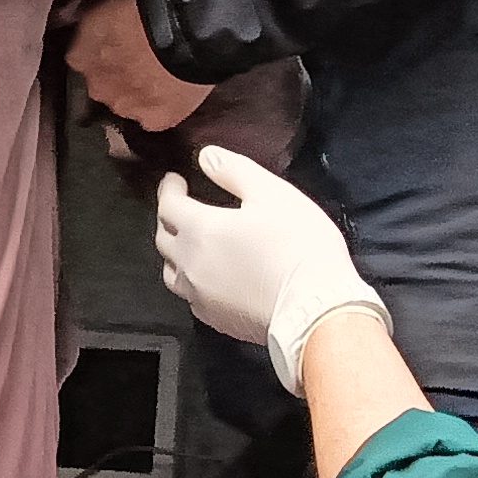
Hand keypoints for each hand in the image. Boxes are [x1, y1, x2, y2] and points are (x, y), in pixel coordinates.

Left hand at [68, 0, 206, 132]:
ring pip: (127, 103)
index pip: (81, 59)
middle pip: (103, 85)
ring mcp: (125, 107)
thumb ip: (96, 26)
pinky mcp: (154, 121)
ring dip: (138, 93)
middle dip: (117, 76)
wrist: (182, 32)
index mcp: (79, 56)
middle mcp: (96, 86)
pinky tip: (173, 94)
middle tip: (142, 60)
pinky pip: (154, 118)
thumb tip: (102, 31)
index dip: (100, 53)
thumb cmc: (145, 7)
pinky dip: (161, 109)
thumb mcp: (107, 4)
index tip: (116, 44)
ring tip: (162, 76)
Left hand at [156, 146, 382, 389]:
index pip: (168, 205)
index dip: (169, 189)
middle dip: (169, 219)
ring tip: (191, 243)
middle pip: (163, 238)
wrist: (314, 309)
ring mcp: (199, 296)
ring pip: (172, 272)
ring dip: (176, 254)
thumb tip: (206, 157)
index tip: (174, 180)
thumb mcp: (272, 194)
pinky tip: (210, 277)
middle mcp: (190, 264)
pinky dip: (194, 282)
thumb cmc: (299, 247)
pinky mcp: (215, 319)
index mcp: (200, 229)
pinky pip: (191, 297)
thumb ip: (235, 171)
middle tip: (183, 208)